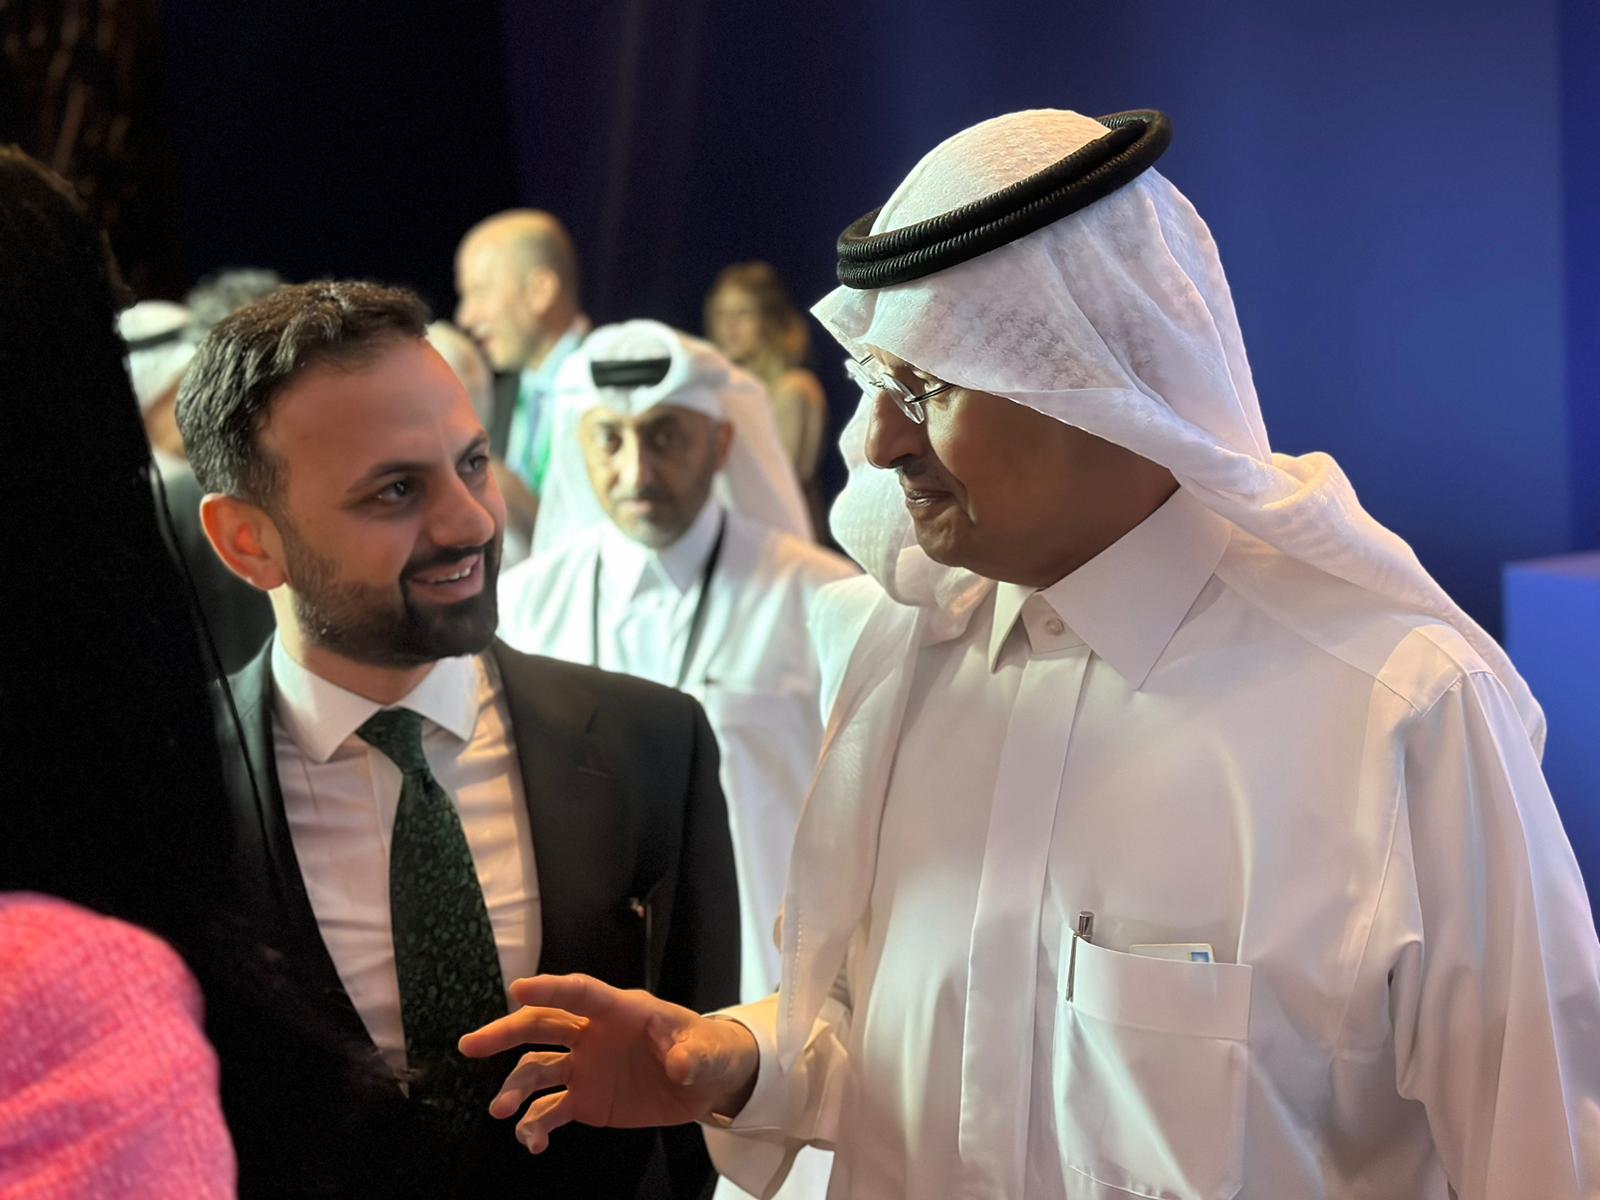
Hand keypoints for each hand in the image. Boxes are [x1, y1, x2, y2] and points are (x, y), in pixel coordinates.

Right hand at [458, 973, 759, 1153]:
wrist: (704, 1082)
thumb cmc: (704, 1049)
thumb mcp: (705, 1050)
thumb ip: (691, 1055)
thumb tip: (679, 1065)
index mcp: (619, 1010)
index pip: (581, 994)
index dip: (551, 988)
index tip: (517, 989)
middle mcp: (592, 1035)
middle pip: (541, 1026)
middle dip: (505, 1033)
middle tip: (472, 1045)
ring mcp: (584, 1067)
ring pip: (537, 1071)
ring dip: (515, 1088)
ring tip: (500, 1110)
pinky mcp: (585, 1100)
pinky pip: (550, 1111)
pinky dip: (535, 1126)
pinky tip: (532, 1143)